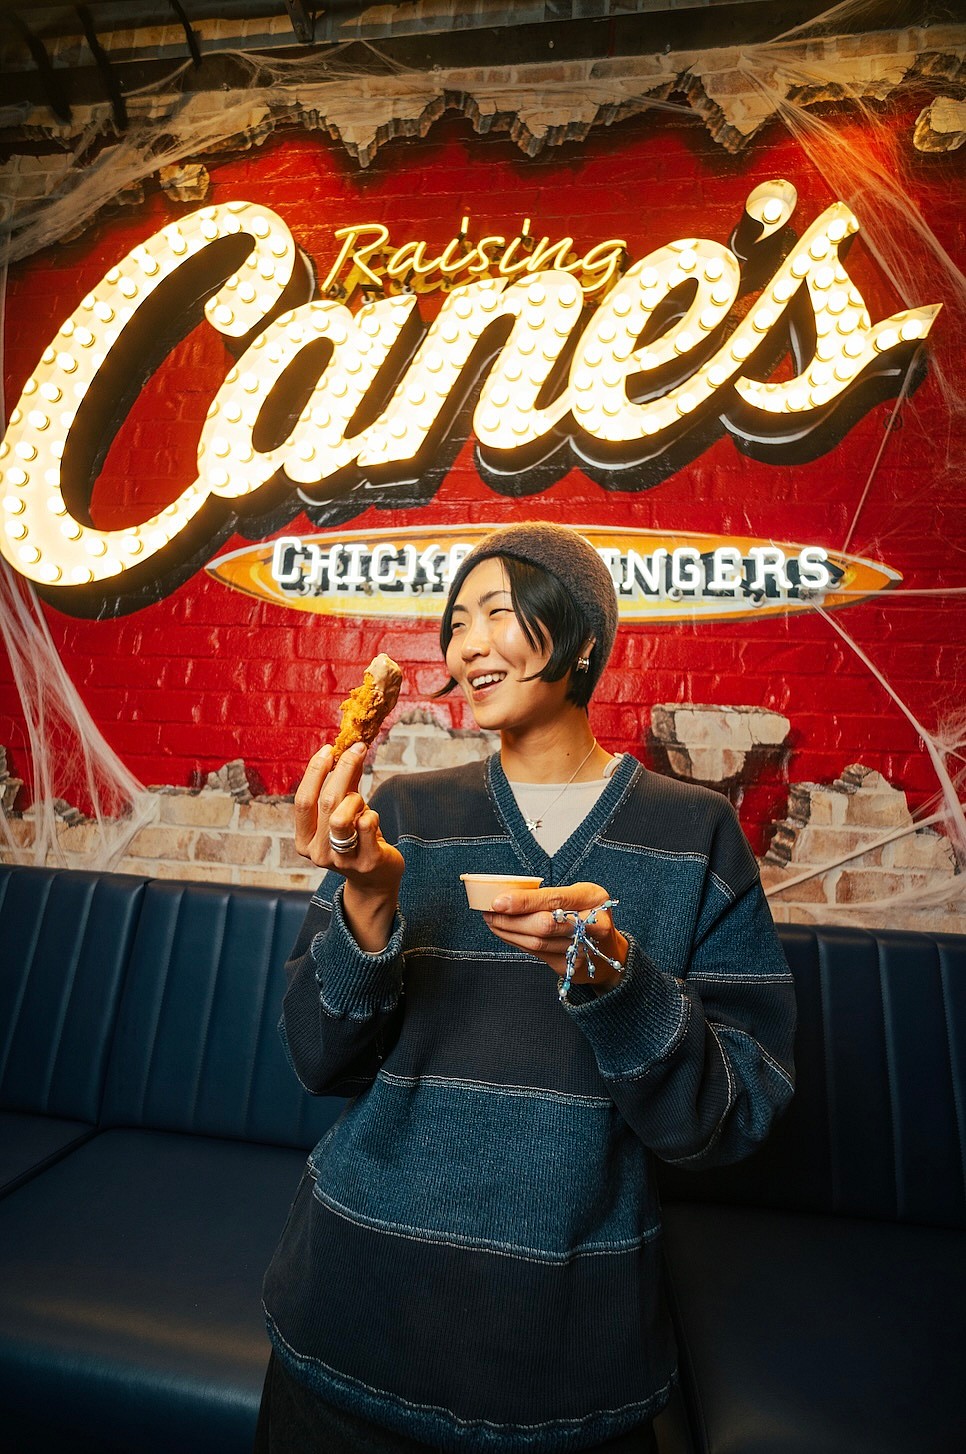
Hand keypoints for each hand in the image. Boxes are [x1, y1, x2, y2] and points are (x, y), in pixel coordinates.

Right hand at [293, 741, 403, 950]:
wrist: (376, 880)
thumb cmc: (357, 841)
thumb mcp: (344, 813)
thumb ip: (342, 787)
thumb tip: (346, 750)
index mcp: (304, 840)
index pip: (303, 800)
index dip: (315, 771)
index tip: (329, 749)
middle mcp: (317, 853)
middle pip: (326, 802)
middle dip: (343, 769)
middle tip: (357, 749)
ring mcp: (341, 860)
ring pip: (342, 815)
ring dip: (356, 799)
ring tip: (362, 804)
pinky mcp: (367, 862)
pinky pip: (368, 824)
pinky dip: (372, 814)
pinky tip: (372, 820)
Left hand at [483, 882, 627, 989]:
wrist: (609, 951)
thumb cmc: (587, 914)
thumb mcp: (578, 895)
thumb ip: (550, 896)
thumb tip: (507, 896)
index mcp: (593, 898)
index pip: (554, 900)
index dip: (524, 901)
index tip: (498, 901)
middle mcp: (593, 925)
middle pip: (544, 925)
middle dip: (511, 920)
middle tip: (488, 912)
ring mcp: (583, 950)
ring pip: (537, 942)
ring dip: (508, 932)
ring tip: (491, 920)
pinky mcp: (570, 968)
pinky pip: (536, 954)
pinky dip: (516, 942)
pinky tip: (505, 933)